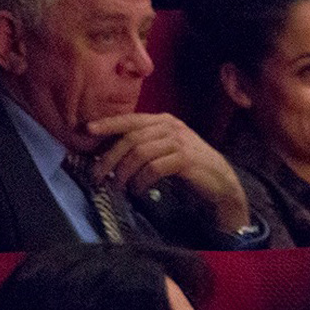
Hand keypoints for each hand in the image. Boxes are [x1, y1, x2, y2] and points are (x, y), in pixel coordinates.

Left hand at [86, 113, 251, 229]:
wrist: (221, 183)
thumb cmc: (190, 169)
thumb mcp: (166, 150)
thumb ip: (145, 145)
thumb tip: (110, 152)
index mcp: (164, 121)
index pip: (130, 119)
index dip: (108, 124)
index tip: (87, 130)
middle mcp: (171, 127)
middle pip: (131, 138)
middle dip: (110, 158)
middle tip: (97, 175)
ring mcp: (179, 142)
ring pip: (139, 153)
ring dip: (124, 172)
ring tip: (118, 187)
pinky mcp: (185, 160)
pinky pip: (153, 168)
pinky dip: (141, 181)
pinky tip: (138, 190)